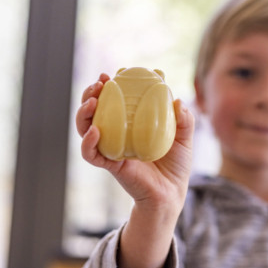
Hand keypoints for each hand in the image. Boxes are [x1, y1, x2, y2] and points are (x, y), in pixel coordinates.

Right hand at [76, 73, 194, 212]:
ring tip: (90, 102)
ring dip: (83, 114)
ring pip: (86, 130)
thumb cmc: (176, 165)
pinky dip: (89, 142)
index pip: (114, 103)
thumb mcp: (184, 138)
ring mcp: (112, 149)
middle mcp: (118, 135)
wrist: (171, 192)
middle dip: (89, 96)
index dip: (108, 89)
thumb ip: (185, 120)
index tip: (111, 75)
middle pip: (94, 113)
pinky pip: (92, 154)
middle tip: (97, 85)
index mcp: (131, 125)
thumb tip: (178, 101)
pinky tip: (95, 130)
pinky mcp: (110, 165)